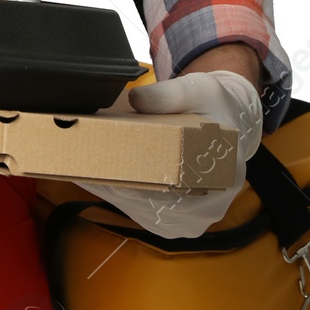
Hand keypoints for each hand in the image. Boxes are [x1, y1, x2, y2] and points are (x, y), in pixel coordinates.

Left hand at [73, 68, 263, 239]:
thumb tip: (137, 100)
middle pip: (152, 204)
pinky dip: (117, 193)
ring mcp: (188, 220)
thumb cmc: (214, 106)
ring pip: (141, 210)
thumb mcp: (199, 90)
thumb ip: (170, 95)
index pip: (174, 190)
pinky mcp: (172, 219)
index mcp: (224, 180)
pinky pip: (140, 210)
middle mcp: (208, 210)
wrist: (227, 122)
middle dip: (116, 184)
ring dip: (112, 191)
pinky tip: (95, 175)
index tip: (103, 165)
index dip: (136, 178)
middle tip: (81, 164)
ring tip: (82, 168)